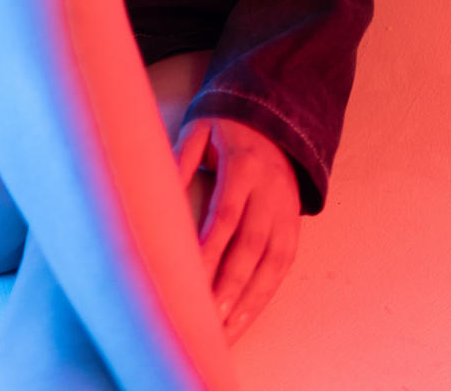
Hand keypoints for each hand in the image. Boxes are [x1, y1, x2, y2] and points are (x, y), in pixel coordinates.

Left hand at [174, 115, 300, 343]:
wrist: (274, 118)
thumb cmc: (225, 127)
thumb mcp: (199, 131)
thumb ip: (180, 160)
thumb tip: (156, 195)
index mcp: (244, 166)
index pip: (226, 214)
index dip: (210, 249)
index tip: (191, 278)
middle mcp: (269, 191)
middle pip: (251, 245)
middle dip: (230, 284)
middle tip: (209, 318)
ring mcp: (285, 210)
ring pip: (271, 262)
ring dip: (249, 299)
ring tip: (226, 331)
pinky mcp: (293, 225)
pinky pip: (282, 264)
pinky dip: (265, 293)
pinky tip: (245, 316)